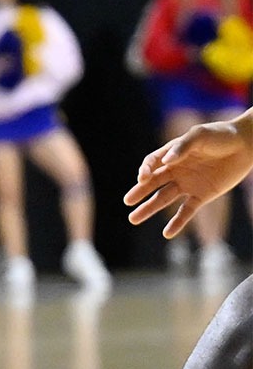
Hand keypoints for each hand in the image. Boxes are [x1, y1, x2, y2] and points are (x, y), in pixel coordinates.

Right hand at [125, 114, 252, 238]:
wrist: (245, 145)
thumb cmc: (220, 135)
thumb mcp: (198, 135)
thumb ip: (181, 148)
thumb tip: (166, 163)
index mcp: (171, 154)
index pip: (152, 164)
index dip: (145, 170)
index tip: (143, 178)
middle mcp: (176, 170)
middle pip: (153, 184)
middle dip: (139, 193)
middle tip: (127, 201)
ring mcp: (188, 184)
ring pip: (164, 199)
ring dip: (149, 209)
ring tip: (134, 219)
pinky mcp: (202, 195)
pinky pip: (187, 211)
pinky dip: (177, 222)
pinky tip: (167, 234)